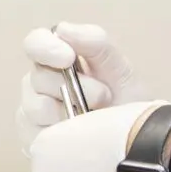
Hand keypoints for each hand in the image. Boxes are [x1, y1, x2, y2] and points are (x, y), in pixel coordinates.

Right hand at [15, 21, 152, 151]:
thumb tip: (63, 30)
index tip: (67, 57)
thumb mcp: (120, 68)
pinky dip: (60, 134)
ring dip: (68, 113)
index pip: (35, 43)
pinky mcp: (34, 141)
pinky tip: (78, 134)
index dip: (46, 47)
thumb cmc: (126, 102)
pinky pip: (36, 135)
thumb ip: (95, 42)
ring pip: (35, 107)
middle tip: (103, 97)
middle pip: (37, 77)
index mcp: (58, 58)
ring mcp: (35, 112)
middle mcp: (41, 82)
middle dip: (75, 88)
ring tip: (93, 119)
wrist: (135, 141)